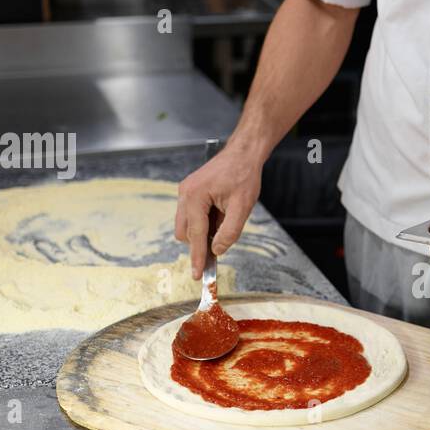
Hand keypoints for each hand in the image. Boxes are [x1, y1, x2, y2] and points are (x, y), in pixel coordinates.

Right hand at [175, 140, 263, 278]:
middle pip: (185, 233)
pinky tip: (220, 215)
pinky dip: (203, 223)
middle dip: (200, 243)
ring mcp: (185, 192)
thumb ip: (229, 231)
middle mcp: (185, 194)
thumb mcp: (242, 207)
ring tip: (225, 221)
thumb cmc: (243, 175)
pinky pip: (191, 216)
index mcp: (195, 196)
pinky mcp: (189, 192)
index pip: (195, 235)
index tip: (197, 275)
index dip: (197, 256)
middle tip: (221, 244)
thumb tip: (217, 250)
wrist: (243, 154)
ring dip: (202, 232)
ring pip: (186, 226)